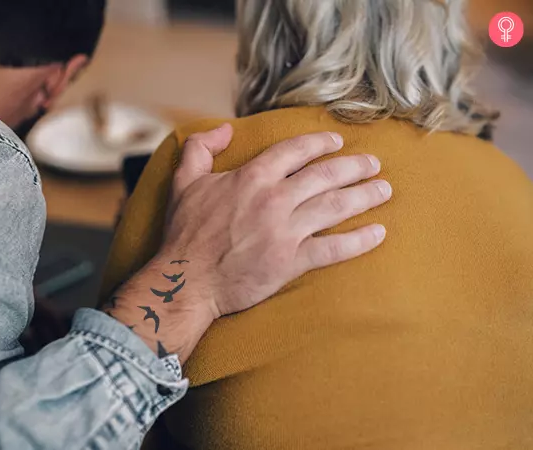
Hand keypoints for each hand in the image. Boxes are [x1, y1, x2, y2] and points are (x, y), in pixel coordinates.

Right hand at [107, 124, 390, 362]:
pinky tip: (378, 234)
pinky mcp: (290, 262)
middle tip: (374, 163)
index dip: (320, 143)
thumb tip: (224, 129)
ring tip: (384, 189)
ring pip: (335, 206)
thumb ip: (200, 147)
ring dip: (365, 195)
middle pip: (325, 175)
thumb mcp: (184, 182)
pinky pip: (333, 249)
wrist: (186, 281)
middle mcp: (274, 199)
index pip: (295, 151)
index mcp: (252, 177)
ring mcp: (285, 231)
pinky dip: (359, 241)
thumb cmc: (185, 233)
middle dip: (355, 166)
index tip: (338, 142)